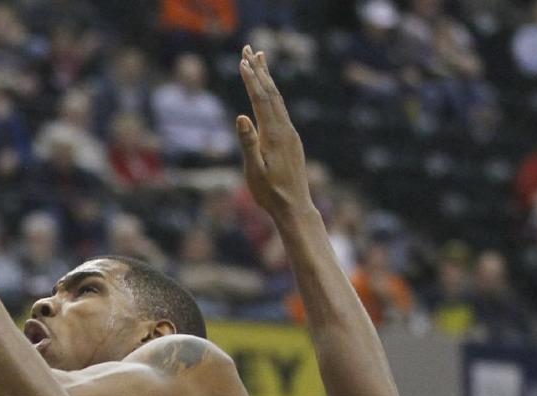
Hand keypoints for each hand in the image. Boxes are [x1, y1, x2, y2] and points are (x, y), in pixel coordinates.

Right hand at [236, 47, 311, 220]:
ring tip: (261, 59)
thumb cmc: (271, 194)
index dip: (251, 79)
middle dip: (259, 70)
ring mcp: (290, 133)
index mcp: (273, 134)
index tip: (243, 60)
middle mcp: (284, 129)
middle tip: (249, 49)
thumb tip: (241, 117)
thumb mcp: (254, 171)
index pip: (260, 99)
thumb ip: (248, 143)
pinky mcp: (292, 140)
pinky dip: (273, 94)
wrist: (295, 207)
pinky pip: (281, 109)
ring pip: (278, 99)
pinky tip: (270, 92)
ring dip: (268, 78)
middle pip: (271, 92)